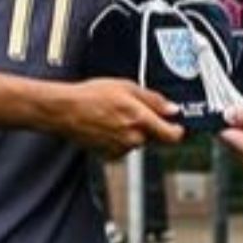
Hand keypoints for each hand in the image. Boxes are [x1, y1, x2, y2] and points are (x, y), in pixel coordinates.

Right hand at [47, 79, 184, 158]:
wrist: (66, 110)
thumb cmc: (91, 95)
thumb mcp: (126, 86)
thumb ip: (153, 99)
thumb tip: (172, 109)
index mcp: (141, 120)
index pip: (172, 135)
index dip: (177, 130)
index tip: (177, 125)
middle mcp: (133, 138)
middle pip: (153, 137)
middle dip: (148, 126)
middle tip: (132, 110)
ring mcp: (121, 149)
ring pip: (136, 142)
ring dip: (131, 131)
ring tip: (113, 115)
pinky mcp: (109, 155)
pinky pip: (122, 147)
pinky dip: (118, 138)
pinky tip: (106, 126)